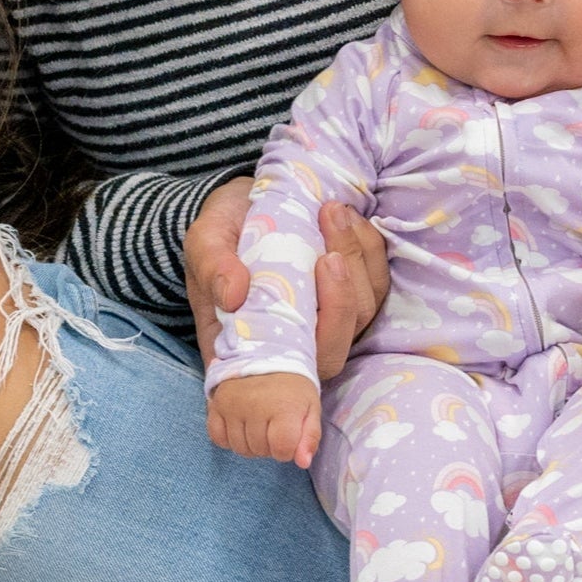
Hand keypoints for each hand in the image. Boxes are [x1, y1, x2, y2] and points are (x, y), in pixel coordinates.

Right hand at [186, 184, 389, 379]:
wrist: (245, 205)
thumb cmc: (223, 231)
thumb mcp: (205, 241)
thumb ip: (212, 265)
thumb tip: (233, 295)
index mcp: (250, 344)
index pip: (288, 376)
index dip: (312, 350)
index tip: (315, 281)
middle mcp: (292, 343)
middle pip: (334, 350)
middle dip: (341, 298)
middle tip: (328, 248)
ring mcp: (326, 323)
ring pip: (361, 315)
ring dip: (357, 262)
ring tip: (334, 213)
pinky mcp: (351, 298)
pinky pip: (376, 286)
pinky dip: (370, 250)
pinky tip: (350, 220)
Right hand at [207, 371, 322, 466]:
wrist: (267, 355)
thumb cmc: (293, 387)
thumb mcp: (311, 409)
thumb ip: (310, 437)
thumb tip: (303, 463)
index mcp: (284, 407)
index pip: (281, 451)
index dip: (287, 449)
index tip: (289, 433)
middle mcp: (255, 405)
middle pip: (260, 450)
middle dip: (269, 445)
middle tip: (273, 425)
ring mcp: (233, 405)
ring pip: (239, 447)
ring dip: (250, 443)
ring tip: (258, 425)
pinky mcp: (217, 403)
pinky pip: (218, 438)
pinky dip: (228, 438)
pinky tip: (240, 426)